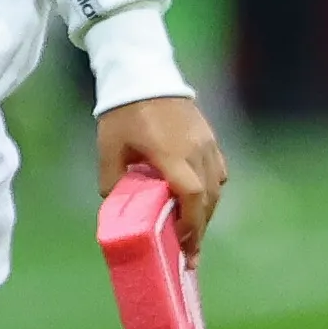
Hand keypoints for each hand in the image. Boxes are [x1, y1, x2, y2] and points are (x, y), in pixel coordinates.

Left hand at [99, 93, 229, 259]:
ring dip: (205, 213)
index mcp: (171, 154)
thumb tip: (118, 208)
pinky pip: (218, 173)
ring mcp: (208, 144)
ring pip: (216, 189)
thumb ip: (113, 181)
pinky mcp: (211, 139)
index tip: (183, 247)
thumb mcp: (109, 148)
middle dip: (198, 229)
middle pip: (207, 199)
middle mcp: (197, 151)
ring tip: (192, 233)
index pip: (191, 196)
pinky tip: (197, 202)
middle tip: (188, 255)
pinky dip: (210, 192)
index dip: (190, 225)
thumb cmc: (122, 113)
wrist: (143, 74)